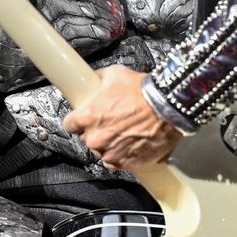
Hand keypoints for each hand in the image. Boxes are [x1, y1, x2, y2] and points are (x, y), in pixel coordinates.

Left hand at [62, 65, 181, 170]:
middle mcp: (96, 137)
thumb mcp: (114, 74)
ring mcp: (110, 152)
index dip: (76, 120)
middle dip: (95, 130)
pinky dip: (119, 155)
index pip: (69, 124)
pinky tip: (127, 143)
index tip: (82, 119)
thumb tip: (92, 80)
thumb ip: (97, 79)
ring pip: (100, 151)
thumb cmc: (143, 91)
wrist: (167, 106)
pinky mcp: (125, 162)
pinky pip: (114, 162)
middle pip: (86, 137)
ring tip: (122, 131)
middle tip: (110, 120)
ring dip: (107, 143)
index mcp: (88, 117)